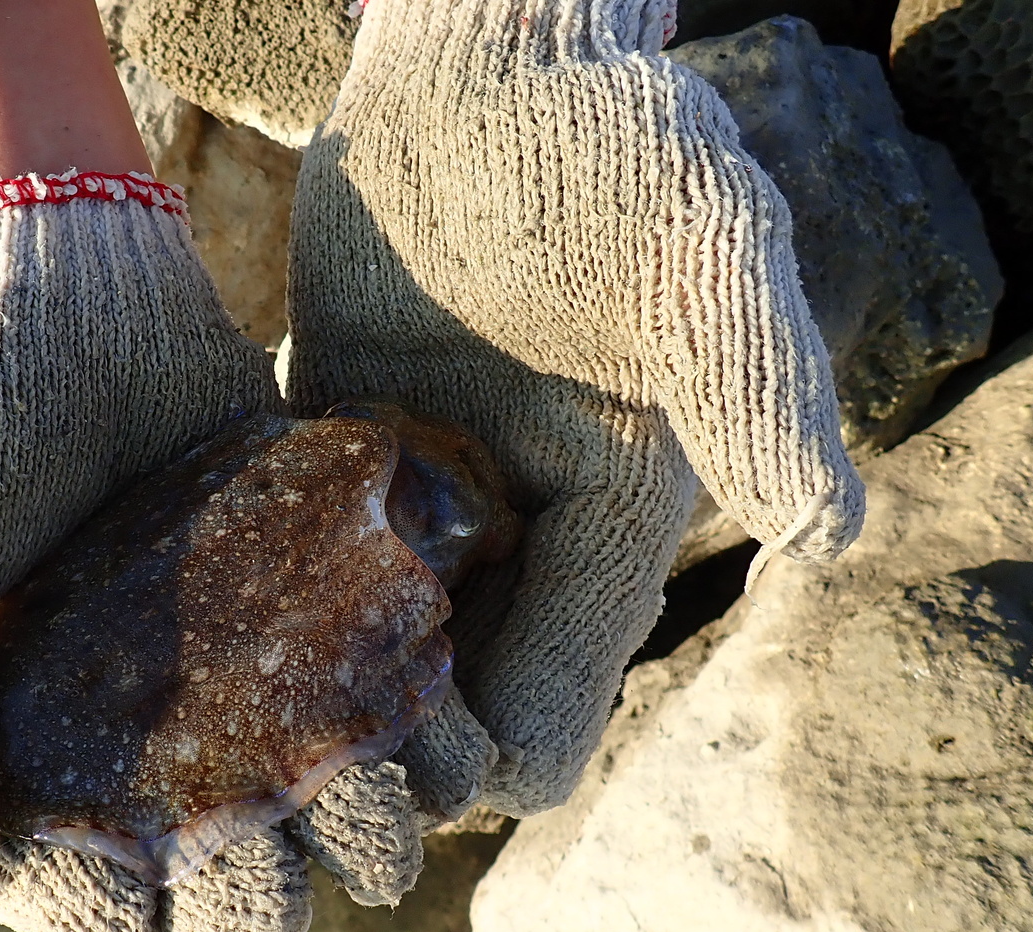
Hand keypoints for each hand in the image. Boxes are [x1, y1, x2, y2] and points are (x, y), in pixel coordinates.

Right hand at [0, 184, 499, 931]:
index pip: (65, 899)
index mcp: (10, 756)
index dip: (98, 926)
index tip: (121, 901)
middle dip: (242, 900)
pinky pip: (382, 709)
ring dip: (351, 836)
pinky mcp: (311, 610)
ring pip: (311, 816)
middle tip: (247, 852)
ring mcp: (228, 679)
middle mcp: (129, 740)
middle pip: (208, 884)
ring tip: (354, 798)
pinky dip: (417, 738)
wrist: (59, 270)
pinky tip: (422, 725)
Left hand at [286, 0, 863, 815]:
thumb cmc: (605, 150)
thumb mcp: (702, 253)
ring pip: (360, 658)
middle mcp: (512, 541)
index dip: (479, 759)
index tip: (400, 733)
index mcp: (607, 532)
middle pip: (441, 718)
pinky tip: (204, 588)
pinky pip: (291, 564)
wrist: (483, 73)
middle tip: (289, 711)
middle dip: (381, 742)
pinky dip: (259, 594)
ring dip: (311, 684)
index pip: (549, 715)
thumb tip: (828, 534)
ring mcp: (419, 504)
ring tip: (236, 664)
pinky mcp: (337, 453)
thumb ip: (757, 387)